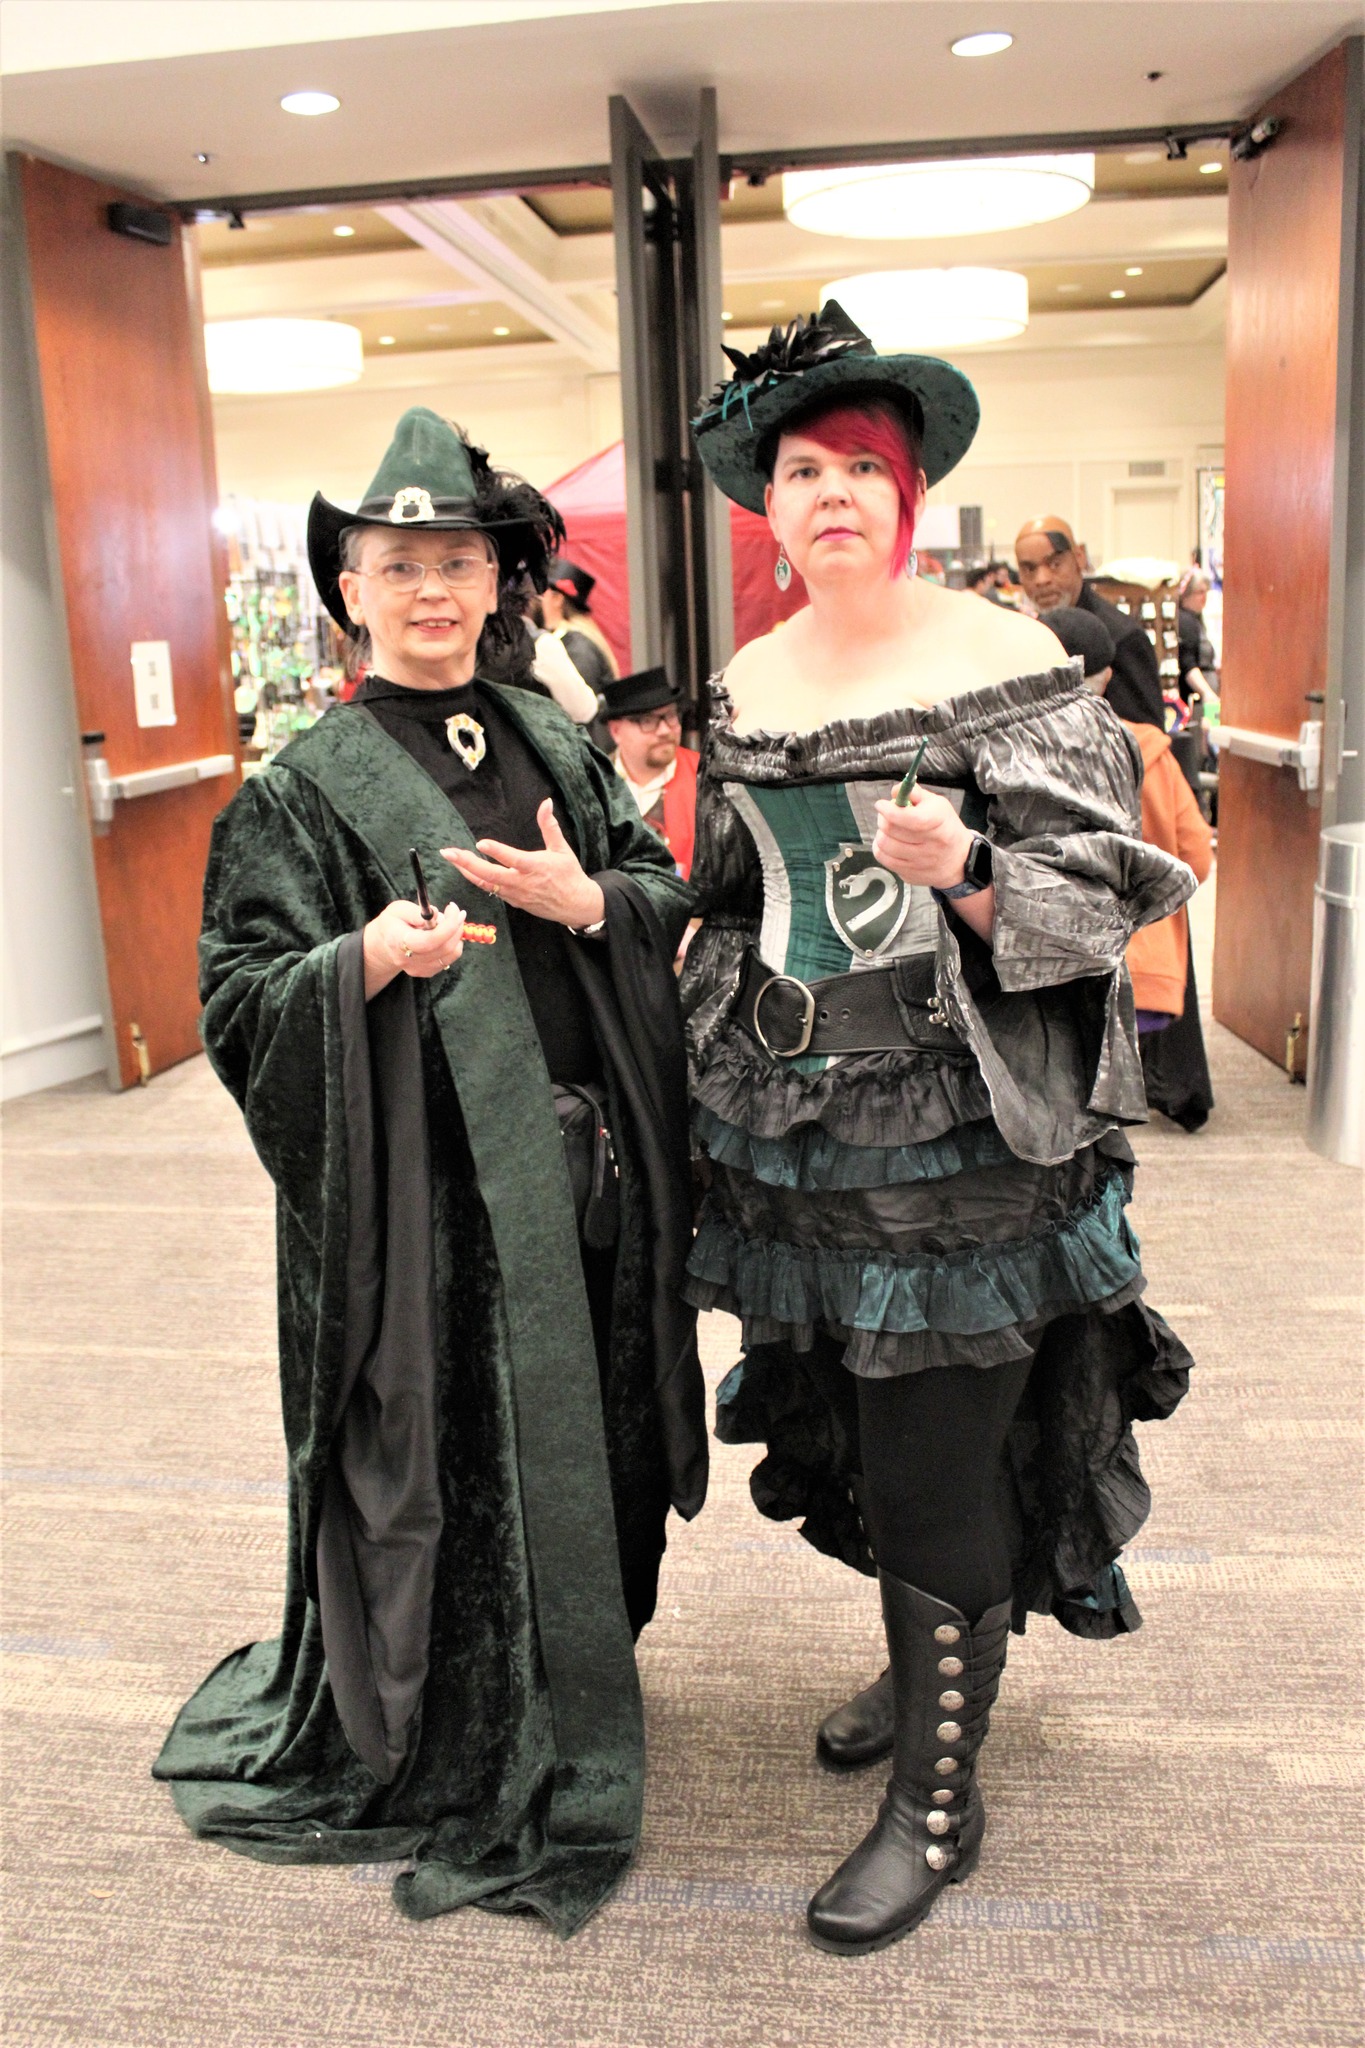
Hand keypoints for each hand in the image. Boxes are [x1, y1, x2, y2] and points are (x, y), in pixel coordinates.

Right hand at [362, 899, 464, 1000]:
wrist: (385, 944)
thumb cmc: (392, 923)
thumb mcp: (397, 909)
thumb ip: (414, 911)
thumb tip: (435, 915)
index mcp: (398, 941)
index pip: (429, 941)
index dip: (447, 926)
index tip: (453, 908)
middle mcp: (408, 959)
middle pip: (444, 947)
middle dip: (455, 926)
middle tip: (457, 912)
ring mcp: (419, 968)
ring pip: (451, 953)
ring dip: (456, 934)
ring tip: (448, 921)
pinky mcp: (428, 972)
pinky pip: (450, 958)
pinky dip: (454, 943)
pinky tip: (445, 934)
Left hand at [442, 798, 605, 928]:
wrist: (576, 906)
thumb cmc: (569, 875)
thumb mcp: (562, 849)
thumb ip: (550, 826)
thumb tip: (547, 802)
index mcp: (537, 867)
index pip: (513, 859)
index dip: (497, 852)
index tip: (480, 843)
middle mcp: (523, 883)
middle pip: (490, 875)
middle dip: (467, 863)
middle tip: (448, 852)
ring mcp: (516, 894)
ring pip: (486, 884)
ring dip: (467, 871)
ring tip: (451, 858)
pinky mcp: (514, 902)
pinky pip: (491, 890)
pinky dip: (477, 880)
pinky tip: (466, 870)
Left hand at [871, 787, 973, 889]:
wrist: (959, 861)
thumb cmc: (946, 828)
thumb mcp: (939, 805)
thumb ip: (917, 794)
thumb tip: (895, 791)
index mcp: (939, 823)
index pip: (910, 818)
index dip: (891, 811)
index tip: (881, 805)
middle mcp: (930, 845)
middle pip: (892, 830)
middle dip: (883, 819)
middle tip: (886, 816)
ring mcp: (919, 863)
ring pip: (884, 846)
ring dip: (881, 834)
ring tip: (888, 830)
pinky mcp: (910, 875)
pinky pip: (884, 860)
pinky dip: (881, 849)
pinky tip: (888, 843)